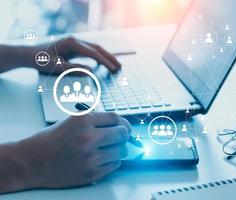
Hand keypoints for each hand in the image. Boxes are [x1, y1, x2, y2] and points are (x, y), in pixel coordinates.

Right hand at [15, 112, 129, 190]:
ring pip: (121, 151)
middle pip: (122, 134)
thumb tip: (118, 125)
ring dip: (120, 149)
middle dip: (124, 135)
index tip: (125, 126)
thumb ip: (94, 122)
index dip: (123, 122)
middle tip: (122, 137)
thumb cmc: (49, 141)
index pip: (115, 118)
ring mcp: (89, 157)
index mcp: (83, 120)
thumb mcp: (71, 122)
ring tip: (111, 148)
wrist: (30, 162)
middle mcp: (87, 137)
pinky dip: (112, 161)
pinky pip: (114, 165)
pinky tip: (103, 158)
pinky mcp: (90, 173)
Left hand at [34, 37, 120, 73]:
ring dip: (107, 56)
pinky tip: (104, 62)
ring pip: (96, 48)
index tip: (113, 69)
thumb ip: (74, 69)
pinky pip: (91, 51)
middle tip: (120, 67)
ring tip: (116, 65)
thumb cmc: (41, 60)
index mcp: (72, 43)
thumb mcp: (57, 67)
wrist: (29, 54)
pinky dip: (99, 57)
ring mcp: (75, 42)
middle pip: (98, 48)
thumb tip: (91, 72)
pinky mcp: (75, 46)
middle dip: (110, 58)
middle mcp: (75, 40)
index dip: (104, 61)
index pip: (93, 53)